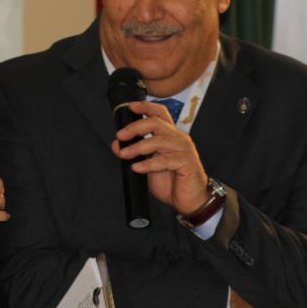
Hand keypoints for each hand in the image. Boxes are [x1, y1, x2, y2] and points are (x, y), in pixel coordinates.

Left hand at [110, 100, 209, 214]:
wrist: (190, 201)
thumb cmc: (173, 183)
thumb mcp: (148, 167)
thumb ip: (135, 155)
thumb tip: (116, 145)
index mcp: (171, 135)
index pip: (160, 113)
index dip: (146, 107)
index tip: (131, 107)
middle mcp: (178, 138)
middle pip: (156, 123)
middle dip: (135, 127)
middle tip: (120, 136)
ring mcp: (184, 150)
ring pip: (158, 141)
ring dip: (138, 147)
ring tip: (124, 154)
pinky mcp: (186, 163)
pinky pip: (164, 160)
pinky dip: (148, 164)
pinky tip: (137, 168)